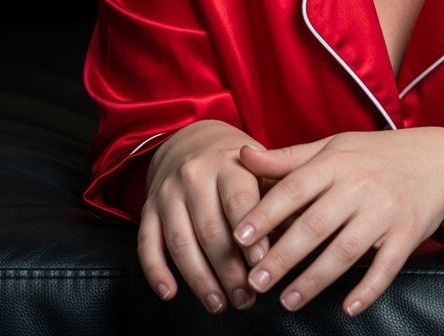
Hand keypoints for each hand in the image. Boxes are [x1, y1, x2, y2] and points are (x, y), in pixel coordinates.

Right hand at [138, 119, 273, 313]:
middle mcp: (195, 176)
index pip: (239, 200)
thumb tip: (296, 229)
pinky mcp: (148, 209)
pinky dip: (156, 272)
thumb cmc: (235, 162)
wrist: (190, 140)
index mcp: (229, 163)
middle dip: (229, 269)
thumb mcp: (259, 165)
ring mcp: (168, 193)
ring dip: (200, 279)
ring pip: (180, 242)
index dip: (251, 234)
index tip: (262, 263)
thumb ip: (276, 192)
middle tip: (246, 297)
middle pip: (211, 229)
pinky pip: (147, 244)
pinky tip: (170, 293)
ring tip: (219, 303)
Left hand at [232, 128, 443, 315]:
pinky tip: (348, 307)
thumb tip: (242, 155)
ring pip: (346, 249)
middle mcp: (361, 184)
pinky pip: (387, 265)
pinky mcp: (408, 233)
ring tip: (288, 301)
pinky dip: (368, 288)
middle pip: (316, 224)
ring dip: (315, 278)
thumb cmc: (375, 156)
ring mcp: (386, 210)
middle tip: (254, 283)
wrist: (439, 161)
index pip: (295, 188)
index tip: (239, 239)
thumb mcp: (333, 148)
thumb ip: (287, 159)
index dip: (266, 214)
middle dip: (283, 256)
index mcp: (337, 162)